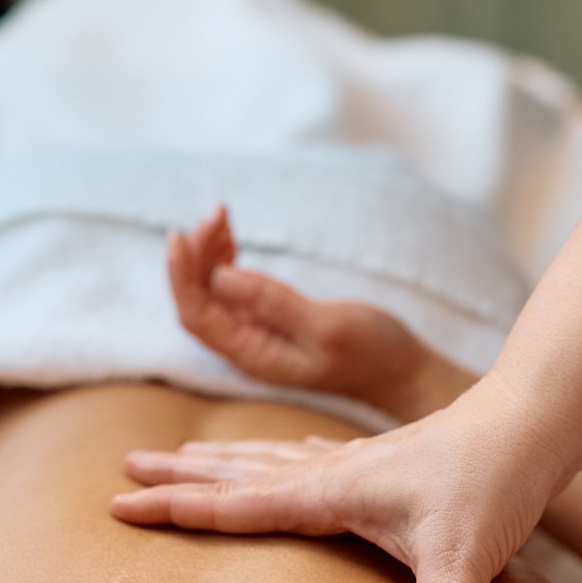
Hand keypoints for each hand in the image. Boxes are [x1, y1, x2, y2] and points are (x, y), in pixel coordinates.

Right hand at [112, 383, 565, 582]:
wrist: (534, 424)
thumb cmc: (496, 482)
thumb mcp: (467, 560)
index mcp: (333, 490)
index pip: (236, 503)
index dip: (177, 508)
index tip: (121, 504)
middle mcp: (334, 471)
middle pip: (238, 471)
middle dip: (179, 474)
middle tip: (124, 467)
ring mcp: (356, 462)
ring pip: (268, 458)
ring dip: (219, 458)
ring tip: (178, 454)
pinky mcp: (382, 463)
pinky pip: (306, 458)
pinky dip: (273, 458)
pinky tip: (274, 457)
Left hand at [168, 206, 468, 420]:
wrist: (400, 369)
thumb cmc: (371, 351)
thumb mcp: (326, 325)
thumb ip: (273, 303)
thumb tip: (220, 277)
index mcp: (253, 356)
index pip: (197, 316)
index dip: (181, 277)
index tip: (181, 236)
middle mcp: (246, 348)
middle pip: (199, 300)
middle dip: (196, 256)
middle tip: (216, 214)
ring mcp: (256, 333)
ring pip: (213, 290)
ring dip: (209, 252)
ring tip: (221, 214)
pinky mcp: (270, 319)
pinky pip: (233, 287)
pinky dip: (226, 258)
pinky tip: (229, 233)